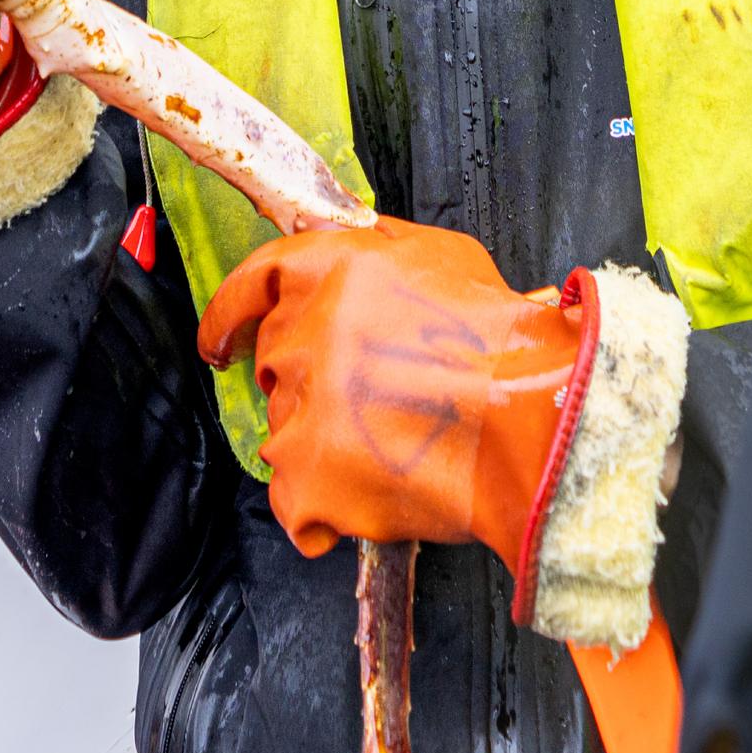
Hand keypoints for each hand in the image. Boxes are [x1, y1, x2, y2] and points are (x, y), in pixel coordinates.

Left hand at [196, 218, 588, 570]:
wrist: (531, 418)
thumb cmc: (501, 340)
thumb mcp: (440, 254)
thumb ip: (373, 245)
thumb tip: (341, 242)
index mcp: (324, 270)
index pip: (250, 286)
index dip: (229, 317)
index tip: (220, 343)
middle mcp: (299, 335)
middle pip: (277, 367)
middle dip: (314, 386)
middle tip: (370, 403)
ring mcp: (297, 411)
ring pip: (287, 436)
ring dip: (327, 447)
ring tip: (394, 450)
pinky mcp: (307, 479)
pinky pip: (297, 504)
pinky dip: (328, 511)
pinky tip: (375, 501)